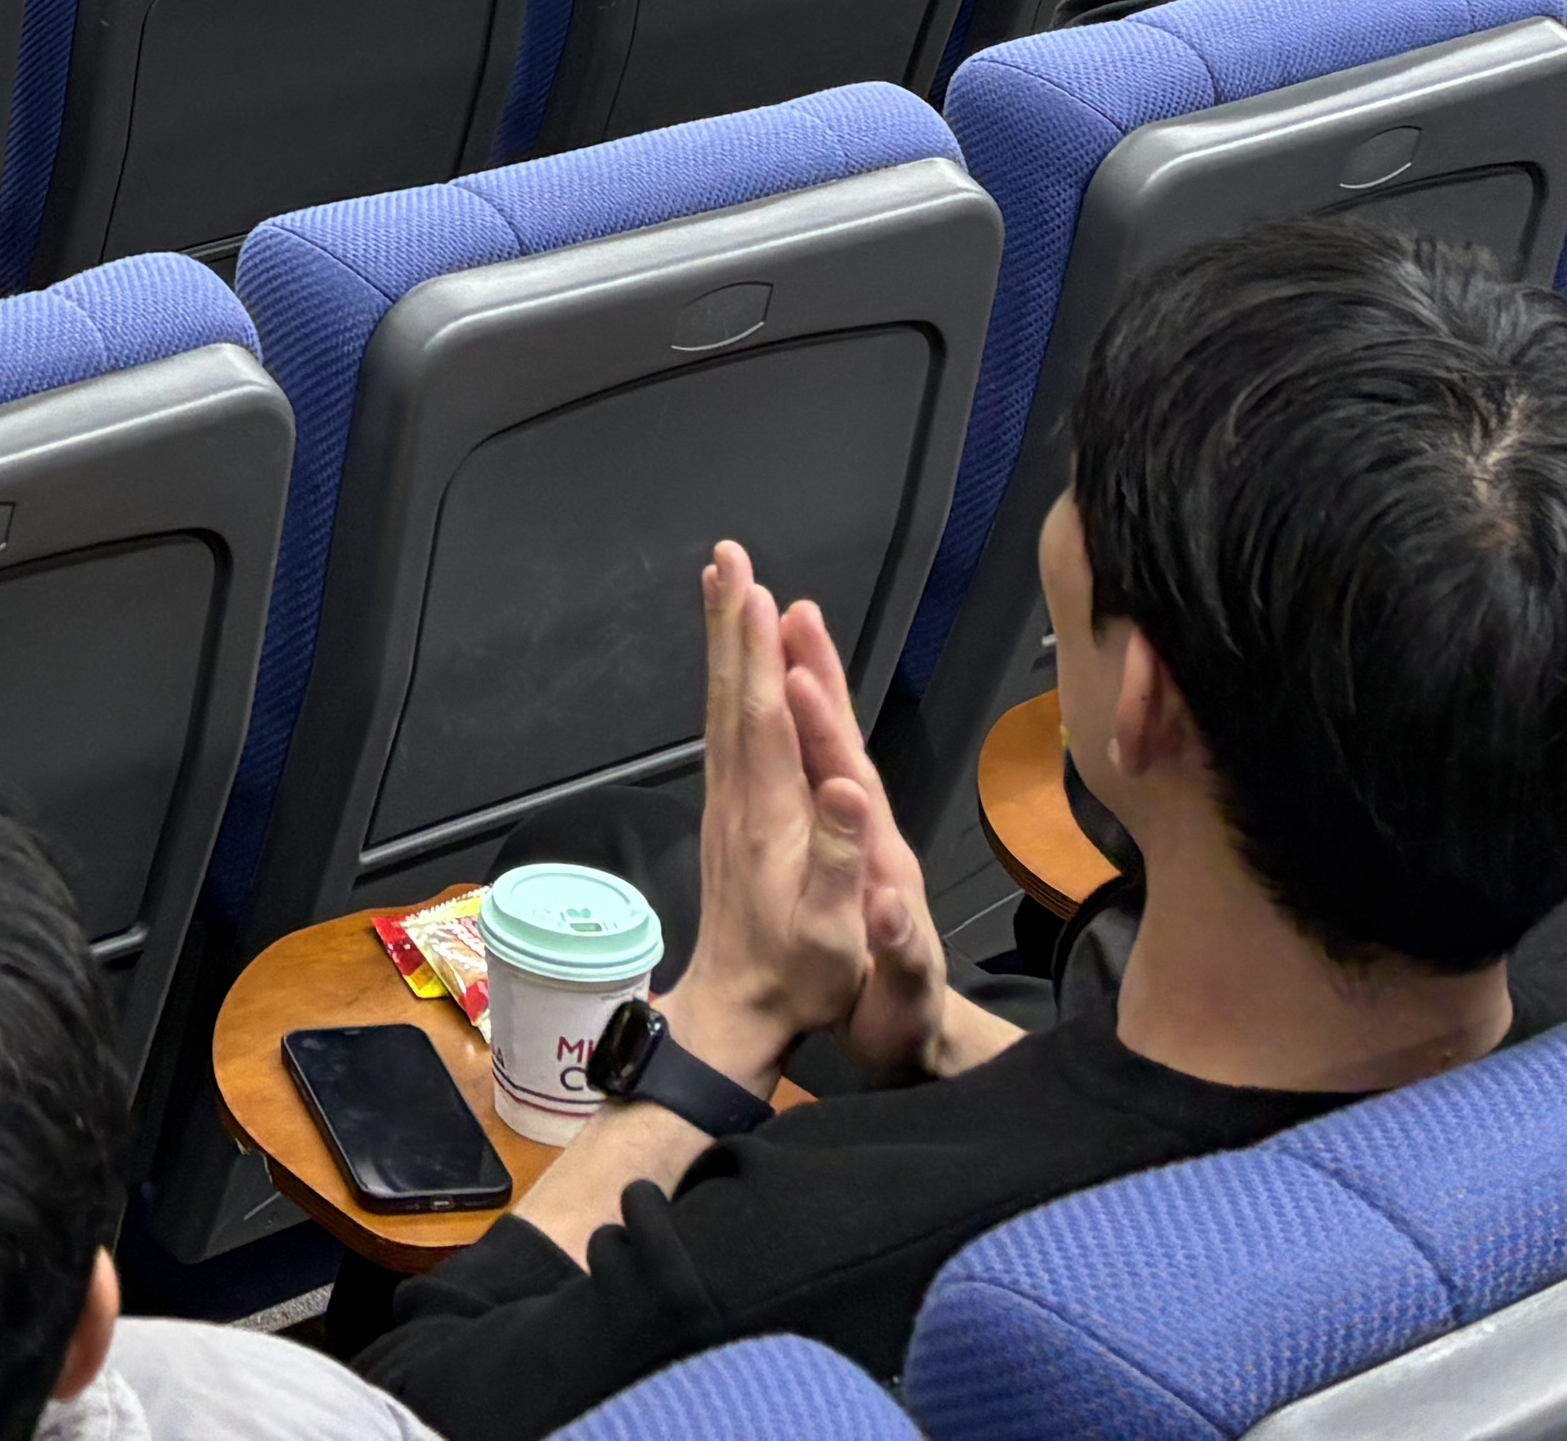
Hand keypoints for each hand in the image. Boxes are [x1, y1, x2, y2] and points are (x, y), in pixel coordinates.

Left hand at [662, 542, 941, 1071]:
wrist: (736, 1011)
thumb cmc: (799, 976)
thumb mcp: (833, 933)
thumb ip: (839, 860)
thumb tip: (844, 786)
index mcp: (770, 816)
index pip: (764, 717)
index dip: (761, 653)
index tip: (759, 590)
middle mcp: (739, 796)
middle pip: (733, 693)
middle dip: (733, 623)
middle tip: (727, 555)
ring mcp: (726, 802)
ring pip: (722, 705)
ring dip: (724, 643)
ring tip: (722, 587)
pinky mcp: (727, 812)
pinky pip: (723, 727)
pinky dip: (726, 683)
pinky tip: (730, 666)